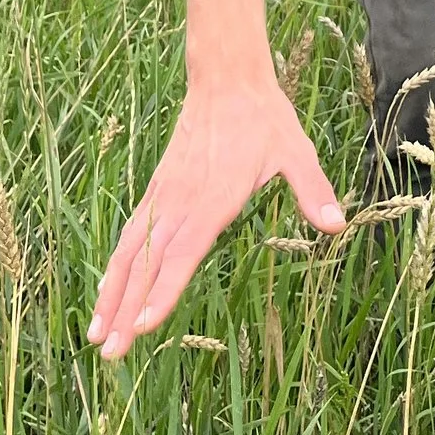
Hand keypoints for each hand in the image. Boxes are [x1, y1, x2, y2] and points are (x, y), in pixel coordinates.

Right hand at [87, 74, 344, 358]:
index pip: (183, 253)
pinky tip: (105, 291)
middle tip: (109, 354)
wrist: (226, 81)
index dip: (164, 291)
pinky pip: (131, 234)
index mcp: (214, 199)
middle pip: (148, 264)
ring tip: (95, 336)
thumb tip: (338, 225)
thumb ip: (314, 190)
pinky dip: (115, 266)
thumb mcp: (296, 151)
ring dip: (111, 295)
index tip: (145, 326)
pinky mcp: (156, 191)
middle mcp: (181, 202)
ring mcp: (163, 197)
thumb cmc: (265, 120)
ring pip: (130, 253)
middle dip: (126, 311)